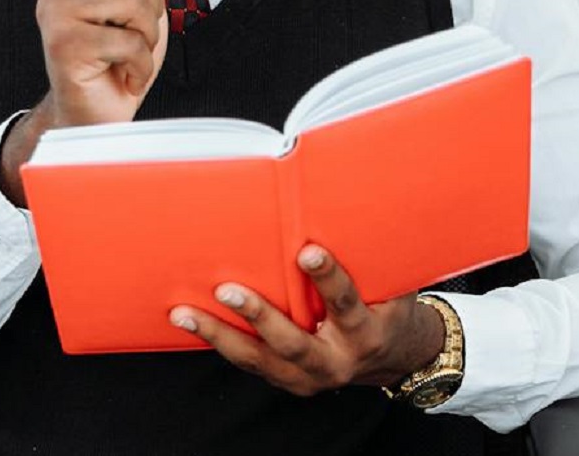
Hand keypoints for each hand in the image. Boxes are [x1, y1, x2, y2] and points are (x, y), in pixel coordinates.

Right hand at [0, 0, 173, 204]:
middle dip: (153, 8)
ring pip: (136, 2)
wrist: (93, 115)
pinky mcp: (63, 42)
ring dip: (146, 38)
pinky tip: (122, 74)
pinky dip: (139, 65)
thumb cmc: (116, 57)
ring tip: (127, 54)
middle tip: (133, 34)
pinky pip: (129, 41)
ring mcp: (56, 9)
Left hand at [169, 245, 445, 396]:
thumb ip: (369, 256)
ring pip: (259, 360)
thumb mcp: (391, 283)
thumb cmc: (387, 305)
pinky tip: (190, 322)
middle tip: (227, 290)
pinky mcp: (288, 381)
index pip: (347, 304)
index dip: (329, 279)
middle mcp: (336, 361)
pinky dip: (220, 342)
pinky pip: (249, 363)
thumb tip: (351, 197)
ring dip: (219, 335)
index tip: (309, 252)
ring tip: (184, 314)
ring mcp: (308, 377)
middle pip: (293, 343)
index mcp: (366, 333)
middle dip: (259, 316)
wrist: (394, 356)